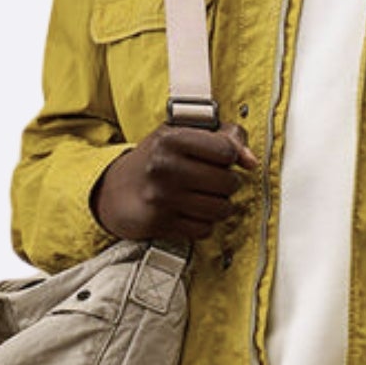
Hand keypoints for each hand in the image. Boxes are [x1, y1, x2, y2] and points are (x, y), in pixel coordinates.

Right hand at [92, 121, 256, 242]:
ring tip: (205, 196)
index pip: (226, 150)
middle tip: (213, 180)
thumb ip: (222, 137)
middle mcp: (165, 167)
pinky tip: (191, 212)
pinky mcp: (161, 223)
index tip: (223, 158)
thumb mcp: (182, 135)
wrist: (114, 191)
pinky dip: (204, 223)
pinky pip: (205, 229)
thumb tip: (251, 161)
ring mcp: (162, 198)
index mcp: (171, 139)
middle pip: (228, 182)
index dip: (231, 156)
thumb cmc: (155, 159)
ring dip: (219, 206)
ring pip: (221, 209)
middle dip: (227, 183)